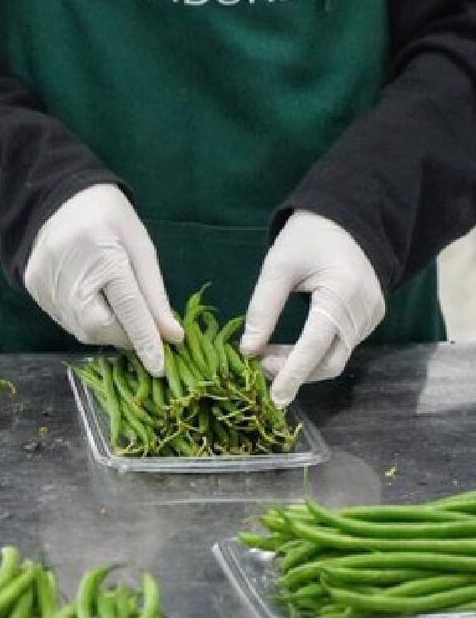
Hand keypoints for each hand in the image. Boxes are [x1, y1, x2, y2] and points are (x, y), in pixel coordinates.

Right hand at [24, 184, 182, 375]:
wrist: (53, 199)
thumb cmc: (106, 216)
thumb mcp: (139, 246)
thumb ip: (153, 293)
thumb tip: (171, 335)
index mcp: (102, 253)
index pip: (128, 307)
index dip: (145, 339)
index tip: (159, 367)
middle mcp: (69, 273)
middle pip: (100, 326)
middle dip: (125, 335)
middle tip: (139, 328)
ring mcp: (47, 284)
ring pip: (82, 329)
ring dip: (107, 330)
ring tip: (115, 309)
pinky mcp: (35, 291)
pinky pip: (67, 320)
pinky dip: (87, 321)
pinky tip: (92, 301)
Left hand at [240, 211, 383, 407]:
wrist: (347, 220)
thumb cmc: (308, 238)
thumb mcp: (278, 266)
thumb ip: (262, 308)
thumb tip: (247, 349)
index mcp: (343, 294)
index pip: (315, 346)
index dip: (292, 374)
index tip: (274, 398)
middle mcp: (364, 312)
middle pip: (330, 362)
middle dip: (293, 372)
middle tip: (257, 365)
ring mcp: (370, 318)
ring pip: (334, 357)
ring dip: (300, 363)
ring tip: (265, 355)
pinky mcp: (368, 320)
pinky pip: (340, 347)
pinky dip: (312, 354)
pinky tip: (286, 348)